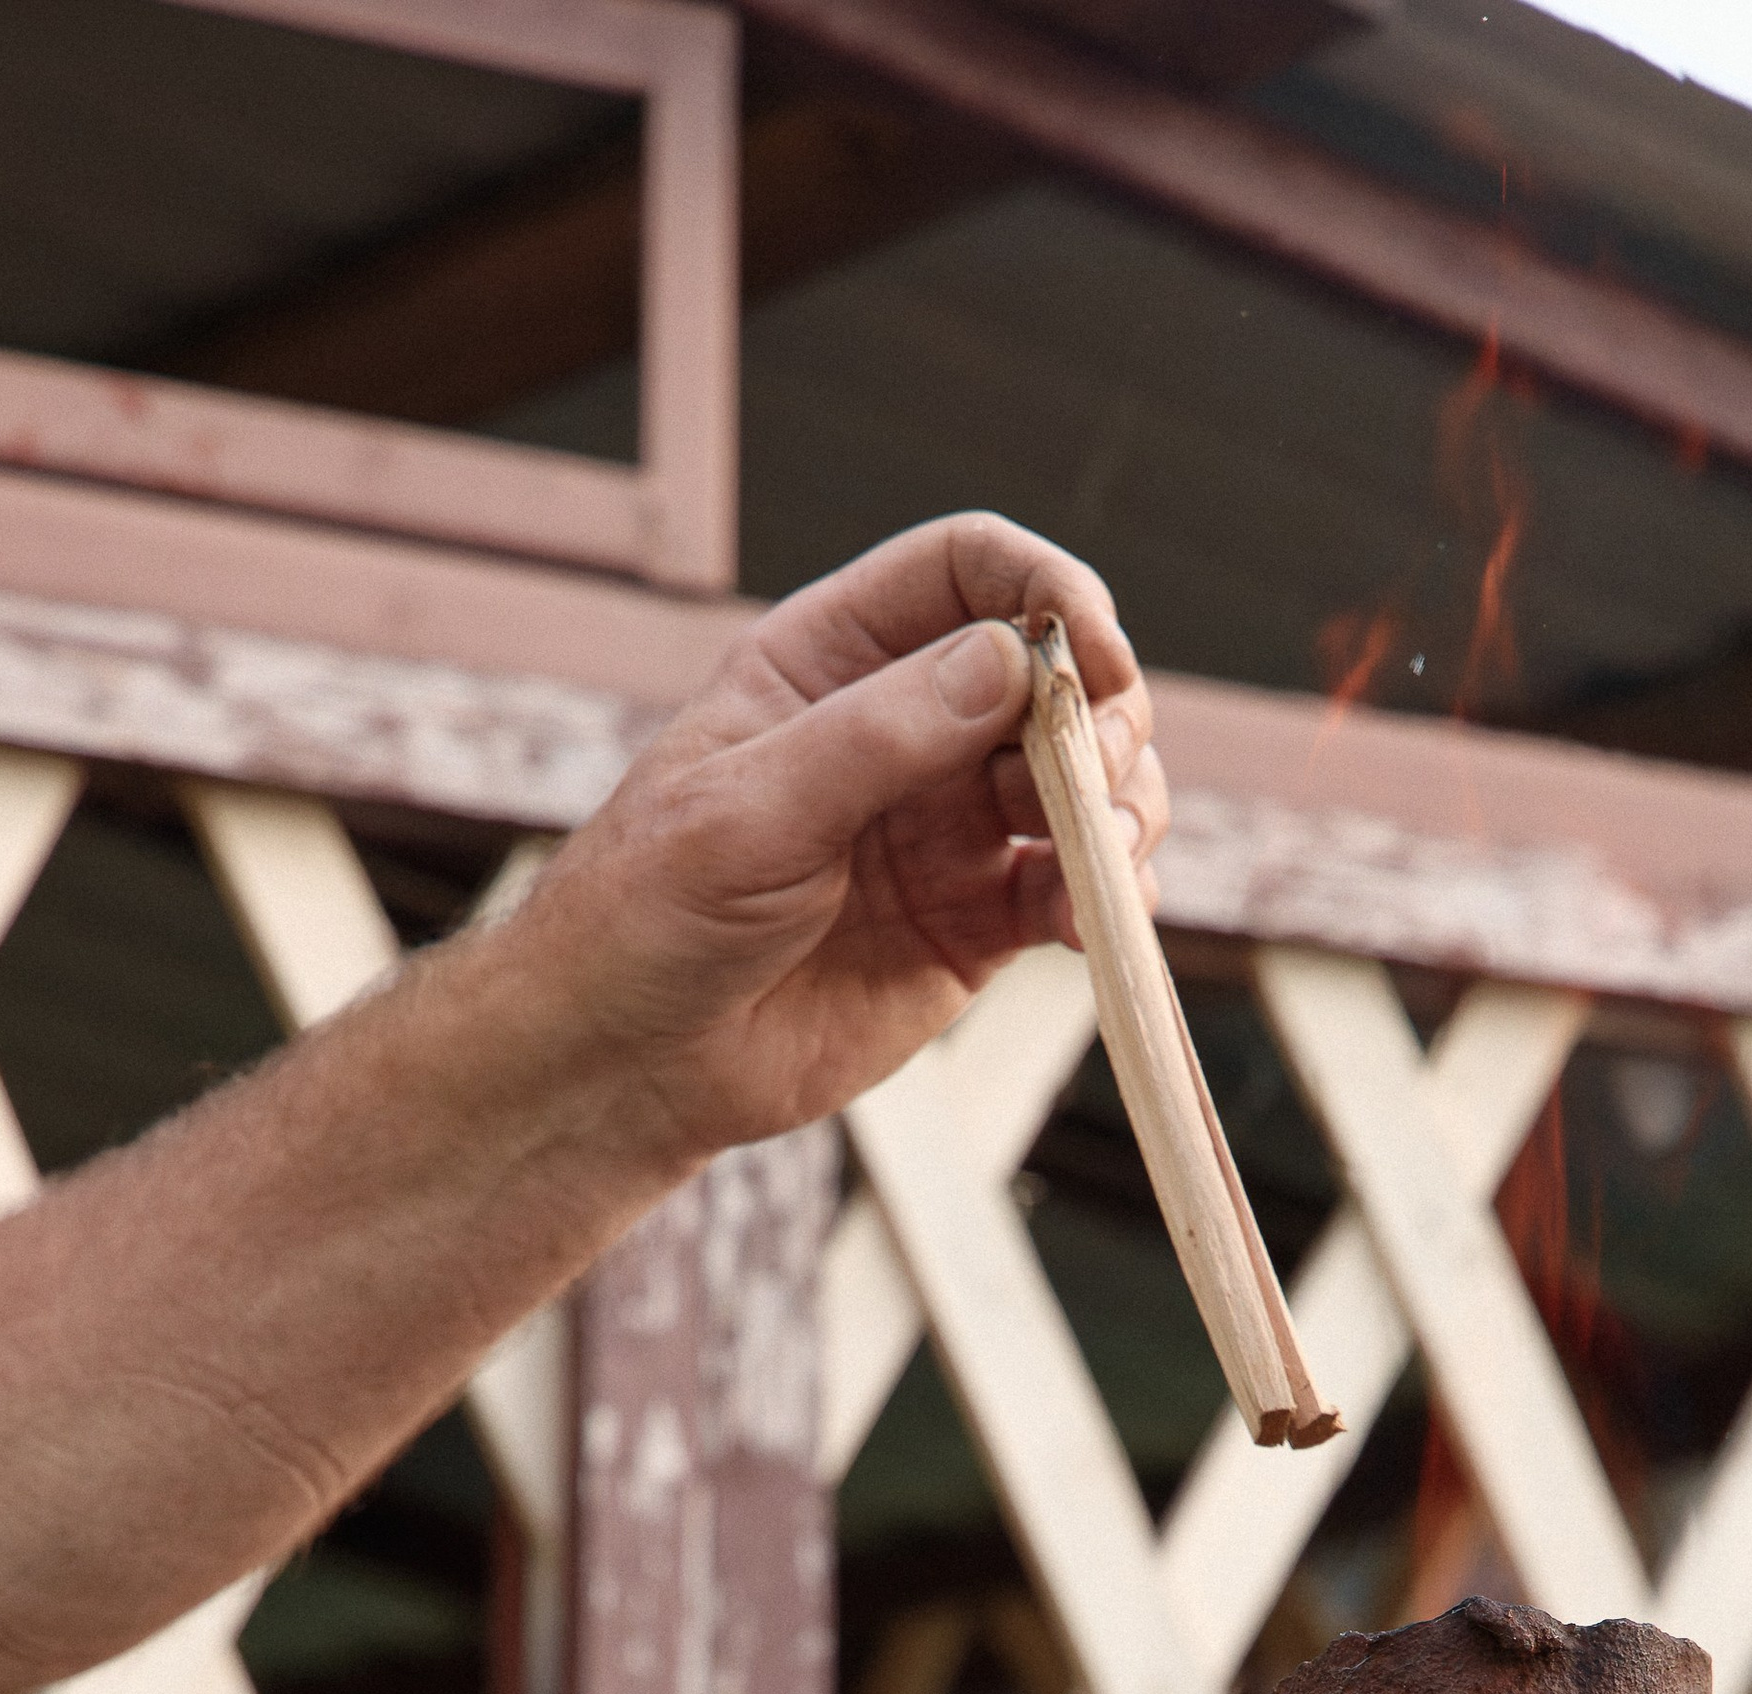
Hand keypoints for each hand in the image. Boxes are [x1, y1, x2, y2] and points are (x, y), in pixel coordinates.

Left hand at [515, 512, 1165, 1168]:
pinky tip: (1093, 923)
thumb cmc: (652, 913)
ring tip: (1105, 859)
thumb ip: (879, 735)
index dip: (1047, 592)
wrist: (631, 1064)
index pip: (969, 571)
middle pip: (1051, 676)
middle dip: (1101, 716)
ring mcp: (947, 828)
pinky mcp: (974, 926)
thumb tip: (1011, 661)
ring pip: (1080, 782)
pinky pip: (1070, 888)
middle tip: (1099, 779)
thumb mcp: (751, 808)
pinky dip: (1105, 897)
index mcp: (834, 660)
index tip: (1093, 658)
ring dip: (1119, 808)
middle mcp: (906, 730)